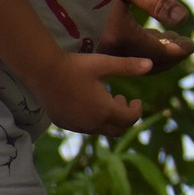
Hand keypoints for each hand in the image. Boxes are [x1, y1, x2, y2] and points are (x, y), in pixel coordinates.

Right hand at [32, 52, 151, 136]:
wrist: (42, 70)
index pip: (130, 120)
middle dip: (124, 117)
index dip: (137, 110)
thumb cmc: (76, 65)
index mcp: (104, 111)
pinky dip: (92, 120)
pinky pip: (84, 128)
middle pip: (117, 130)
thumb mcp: (105, 63)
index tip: (136, 100)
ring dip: (108, 118)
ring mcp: (75, 125)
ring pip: (100, 130)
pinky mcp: (62, 123)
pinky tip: (88, 102)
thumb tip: (151, 64)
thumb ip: (128, 66)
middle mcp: (90, 123)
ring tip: (106, 98)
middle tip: (121, 99)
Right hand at [99, 0, 193, 71]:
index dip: (178, 51)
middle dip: (169, 56)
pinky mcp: (86, 47)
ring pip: (132, 62)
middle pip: (146, 65)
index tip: (192, 44)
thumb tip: (184, 18)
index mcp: (119, 35)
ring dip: (154, 55)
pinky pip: (118, 58)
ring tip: (168, 39)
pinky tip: (146, 37)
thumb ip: (156, 1)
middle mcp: (105, 48)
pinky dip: (137, 53)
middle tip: (184, 44)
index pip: (158, 53)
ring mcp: (93, 50)